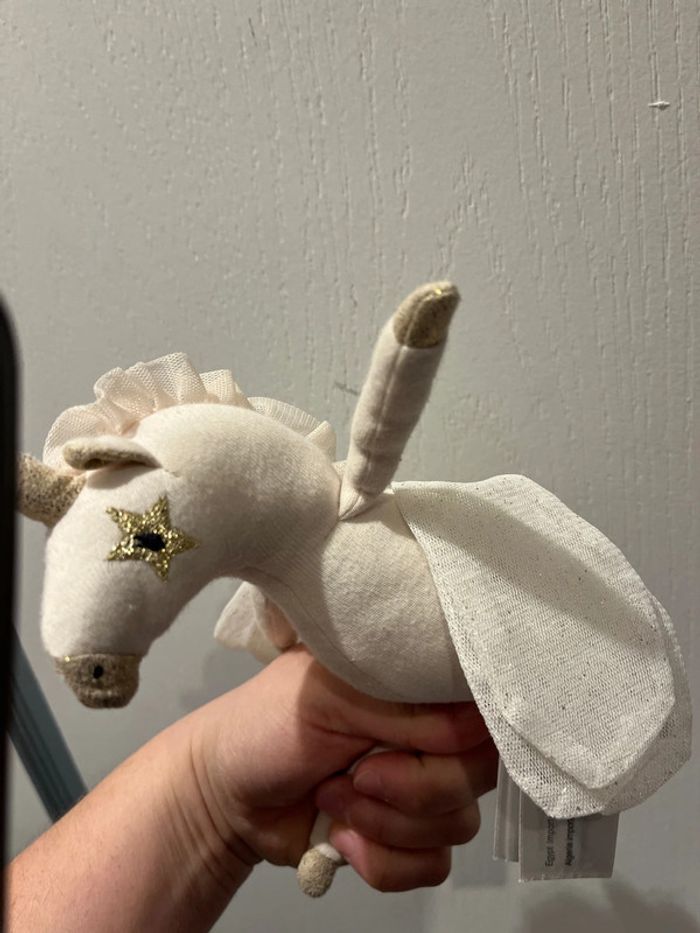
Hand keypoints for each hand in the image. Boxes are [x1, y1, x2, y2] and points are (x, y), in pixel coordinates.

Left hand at [184, 645, 497, 891]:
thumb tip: (473, 727)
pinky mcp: (407, 838)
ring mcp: (421, 787)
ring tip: (332, 797)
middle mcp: (428, 733)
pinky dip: (381, 860)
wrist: (227, 795)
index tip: (409, 743)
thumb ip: (406, 708)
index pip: (480, 708)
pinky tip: (339, 837)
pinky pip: (433, 865)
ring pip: (457, 824)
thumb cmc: (268, 725)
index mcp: (415, 684)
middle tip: (355, 774)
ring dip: (384, 824)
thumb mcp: (332, 695)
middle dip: (409, 789)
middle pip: (476, 774)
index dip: (458, 738)